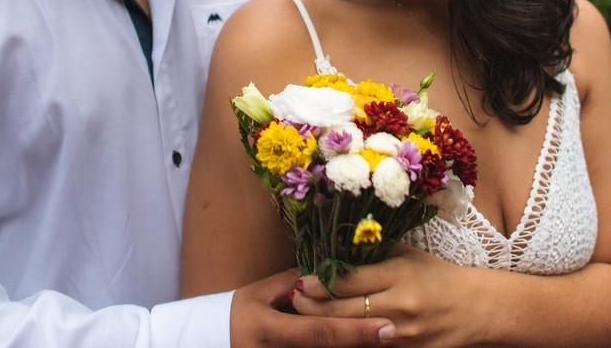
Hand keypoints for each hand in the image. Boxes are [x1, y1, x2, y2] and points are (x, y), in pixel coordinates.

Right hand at [231, 268, 396, 347]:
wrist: (213, 343)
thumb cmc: (237, 313)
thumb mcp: (260, 294)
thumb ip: (294, 283)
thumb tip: (330, 271)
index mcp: (270, 330)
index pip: (322, 332)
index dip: (357, 331)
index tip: (388, 328)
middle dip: (364, 346)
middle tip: (397, 334)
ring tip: (382, 340)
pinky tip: (360, 344)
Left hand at [290, 246, 485, 347]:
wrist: (476, 310)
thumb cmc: (439, 276)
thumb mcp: (408, 256)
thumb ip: (375, 255)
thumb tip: (336, 251)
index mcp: (399, 275)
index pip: (348, 281)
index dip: (319, 281)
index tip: (300, 279)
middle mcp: (399, 306)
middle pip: (342, 310)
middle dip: (312, 305)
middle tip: (293, 298)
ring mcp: (402, 334)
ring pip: (351, 333)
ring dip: (325, 324)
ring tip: (305, 314)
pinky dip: (349, 340)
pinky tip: (333, 333)